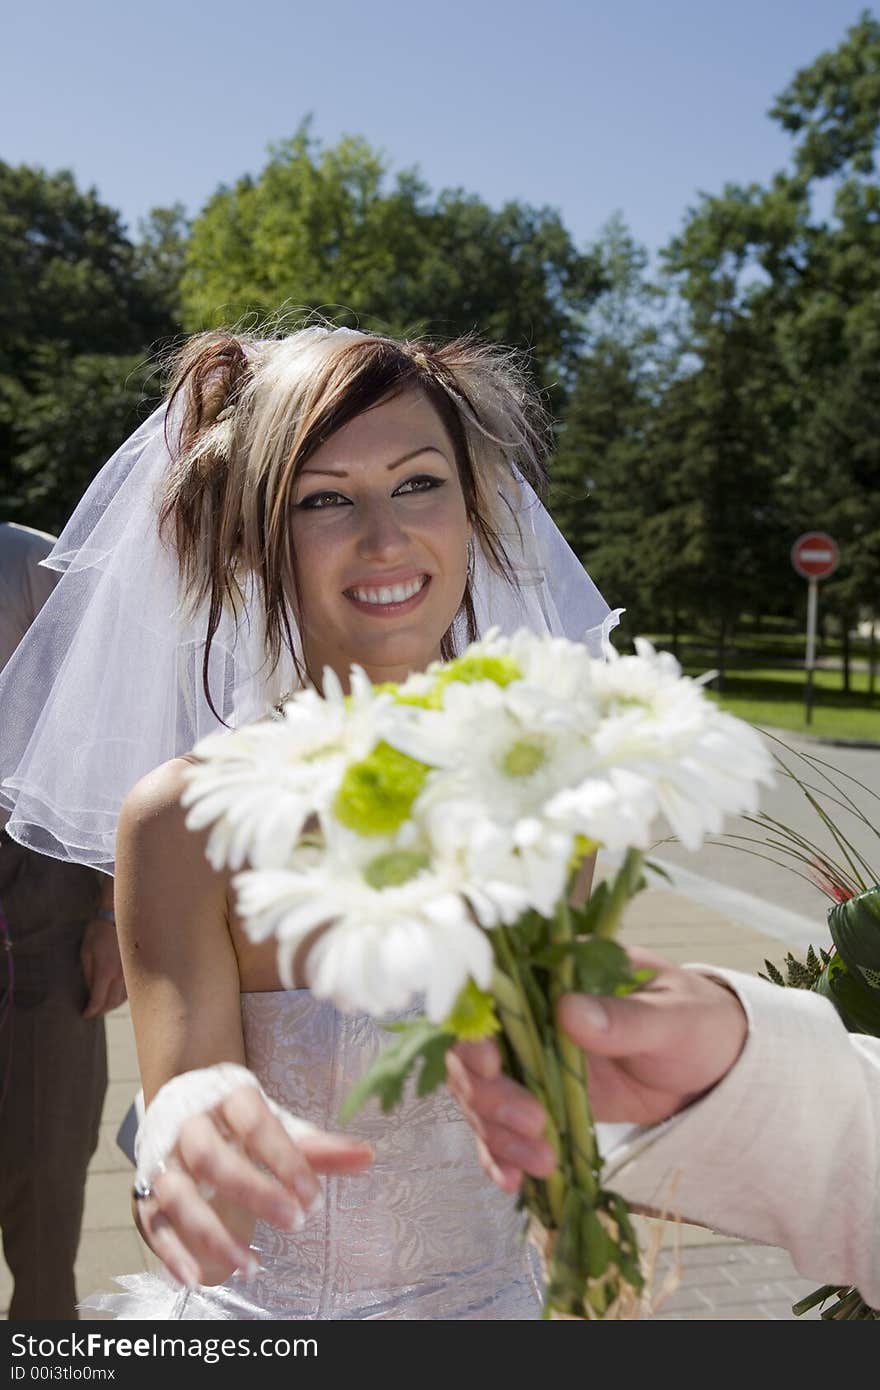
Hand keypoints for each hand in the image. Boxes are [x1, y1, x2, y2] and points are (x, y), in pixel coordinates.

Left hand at [80, 917, 126, 1017]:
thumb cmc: (98, 934)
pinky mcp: (136, 969)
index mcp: (105, 971)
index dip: (90, 1011)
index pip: (98, 1001)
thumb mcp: (85, 952)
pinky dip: (121, 997)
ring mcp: (130, 972)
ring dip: (111, 1005)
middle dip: (100, 1011)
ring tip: (102, 1005)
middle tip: (92, 1012)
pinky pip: (129, 990)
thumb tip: (90, 993)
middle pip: (111, 1004)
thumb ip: (88, 975)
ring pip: (122, 999)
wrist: (118, 919)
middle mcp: (120, 975)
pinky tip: (114, 995)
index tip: (84, 1014)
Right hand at [135, 1084, 373, 1286]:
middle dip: (253, 1192)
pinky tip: (196, 1279)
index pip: (255, 1124)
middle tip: (295, 1223)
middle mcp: (189, 1125)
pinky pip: (152, 1222)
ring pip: (177, 1194)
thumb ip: (317, 1146)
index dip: (286, 1161)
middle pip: (211, 1158)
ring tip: (251, 1266)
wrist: (182, 1103)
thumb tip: (367, 1157)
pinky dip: (171, 1252)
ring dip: (211, 1233)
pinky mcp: (145, 1191)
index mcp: (227, 1097)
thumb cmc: (239, 1120)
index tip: (315, 1199)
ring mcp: (163, 1158)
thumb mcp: (277, 1124)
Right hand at [446, 948, 746, 1192]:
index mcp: (554, 973)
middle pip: (473, 1051)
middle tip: (531, 1123)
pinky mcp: (539, 1099)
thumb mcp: (670, 1018)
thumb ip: (623, 1018)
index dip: (475, 1026)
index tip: (491, 1063)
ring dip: (498, 1132)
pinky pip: (503, 1128)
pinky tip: (512, 1181)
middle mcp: (529, 1013)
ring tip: (540, 1163)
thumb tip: (569, 1011)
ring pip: (482, 1095)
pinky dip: (500, 1155)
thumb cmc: (695, 1023)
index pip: (491, 992)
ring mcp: (530, 1059)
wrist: (712, 1067)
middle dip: (489, 1093)